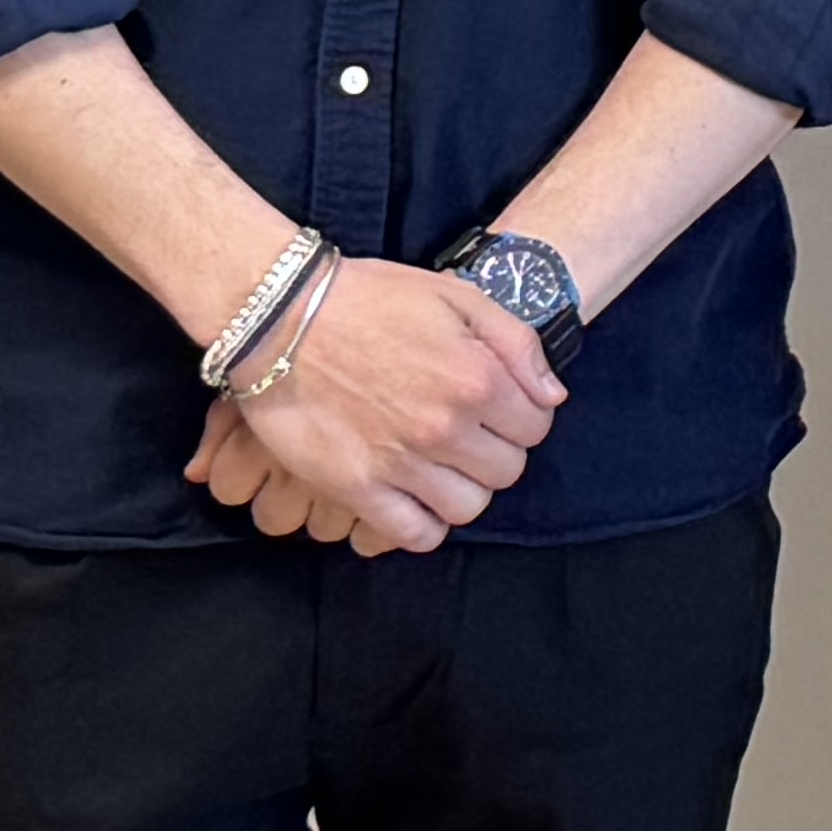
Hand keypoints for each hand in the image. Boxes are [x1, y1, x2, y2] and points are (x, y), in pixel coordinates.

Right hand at [189, 261, 558, 553]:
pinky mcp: (356, 488)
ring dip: (462, 490)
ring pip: (467, 508)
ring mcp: (400, 463)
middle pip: (506, 472)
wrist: (280, 317)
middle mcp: (445, 427)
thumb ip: (516, 345)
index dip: (522, 419)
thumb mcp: (457, 297)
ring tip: (441, 468)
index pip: (535, 428)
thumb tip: (551, 397)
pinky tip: (414, 501)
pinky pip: (414, 534)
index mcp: (477, 379)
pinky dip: (424, 526)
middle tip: (467, 437)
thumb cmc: (370, 299)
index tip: (498, 411)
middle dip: (495, 454)